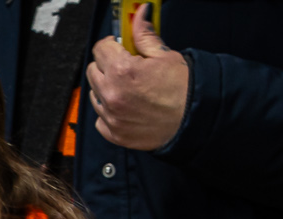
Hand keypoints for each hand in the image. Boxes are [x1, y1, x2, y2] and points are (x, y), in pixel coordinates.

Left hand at [86, 13, 188, 150]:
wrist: (196, 118)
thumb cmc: (185, 88)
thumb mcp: (165, 55)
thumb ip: (144, 35)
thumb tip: (139, 15)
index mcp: (122, 71)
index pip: (100, 49)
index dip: (110, 44)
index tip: (118, 45)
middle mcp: (111, 94)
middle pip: (93, 70)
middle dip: (106, 64)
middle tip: (125, 66)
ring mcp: (111, 116)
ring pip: (94, 94)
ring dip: (106, 88)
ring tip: (129, 87)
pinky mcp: (113, 133)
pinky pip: (100, 118)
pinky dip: (109, 111)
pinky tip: (126, 106)